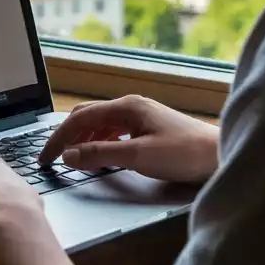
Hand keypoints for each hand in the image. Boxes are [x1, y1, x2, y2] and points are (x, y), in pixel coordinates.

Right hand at [39, 95, 219, 183]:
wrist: (219, 155)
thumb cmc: (184, 153)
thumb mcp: (137, 156)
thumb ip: (100, 154)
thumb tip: (69, 155)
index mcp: (126, 106)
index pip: (79, 118)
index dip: (58, 139)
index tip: (44, 158)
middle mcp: (130, 106)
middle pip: (86, 116)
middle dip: (66, 136)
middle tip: (52, 157)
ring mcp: (140, 116)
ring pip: (100, 124)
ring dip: (82, 139)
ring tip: (71, 158)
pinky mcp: (148, 128)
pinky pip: (113, 131)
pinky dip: (99, 142)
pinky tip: (99, 156)